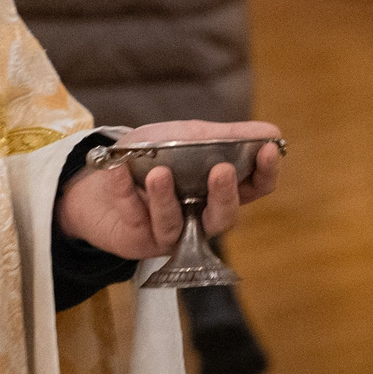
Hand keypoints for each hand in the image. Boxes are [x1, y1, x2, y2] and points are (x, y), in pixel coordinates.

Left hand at [55, 119, 283, 261]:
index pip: (254, 187)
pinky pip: (133, 217)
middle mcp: (200, 216)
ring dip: (167, 199)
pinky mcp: (138, 240)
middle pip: (224, 217)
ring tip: (159, 174)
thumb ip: (225, 137)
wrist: (100, 177)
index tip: (268, 150)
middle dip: (224, 196)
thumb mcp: (188, 136)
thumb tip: (272, 133)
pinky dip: (125, 192)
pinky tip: (119, 171)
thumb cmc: (153, 155)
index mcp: (219, 189)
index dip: (265, 172)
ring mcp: (171, 233)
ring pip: (176, 226)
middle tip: (222, 170)